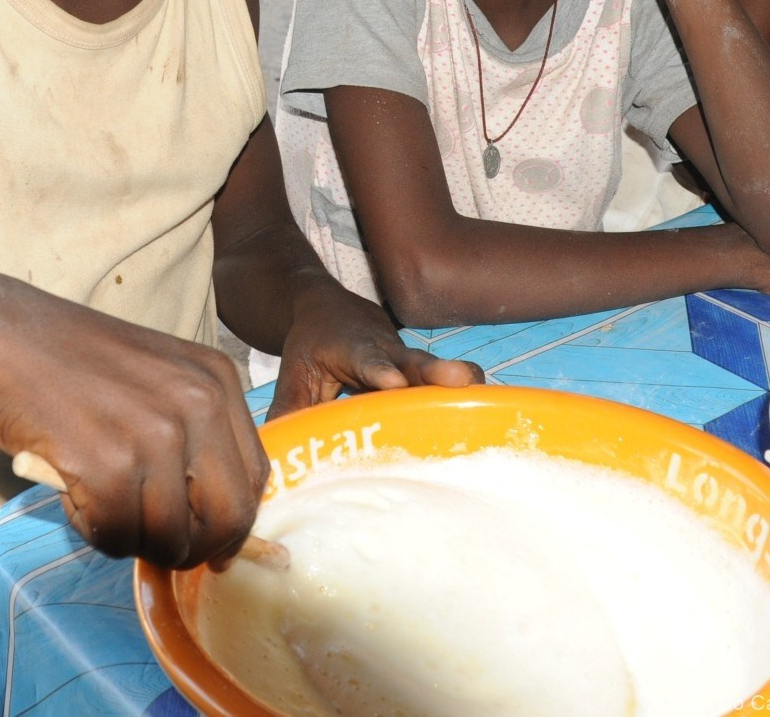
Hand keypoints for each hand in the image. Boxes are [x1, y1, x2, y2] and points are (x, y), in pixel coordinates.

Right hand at [0, 278, 269, 568]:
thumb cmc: (70, 360)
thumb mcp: (157, 379)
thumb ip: (192, 432)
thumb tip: (215, 520)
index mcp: (217, 379)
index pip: (255, 478)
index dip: (230, 526)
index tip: (201, 542)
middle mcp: (199, 401)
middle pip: (229, 518)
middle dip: (190, 546)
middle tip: (149, 542)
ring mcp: (156, 431)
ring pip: (169, 536)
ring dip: (129, 538)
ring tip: (95, 499)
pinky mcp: (108, 460)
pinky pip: (117, 534)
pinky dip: (93, 531)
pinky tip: (72, 494)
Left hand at [267, 285, 482, 419]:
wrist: (330, 308)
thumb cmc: (310, 348)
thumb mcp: (293, 375)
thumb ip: (289, 414)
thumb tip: (276, 462)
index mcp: (350, 348)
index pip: (365, 359)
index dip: (379, 370)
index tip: (392, 381)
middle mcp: (387, 351)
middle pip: (413, 362)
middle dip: (435, 372)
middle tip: (458, 379)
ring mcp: (410, 361)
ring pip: (436, 372)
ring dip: (460, 385)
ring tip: (485, 397)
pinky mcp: (423, 374)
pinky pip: (446, 387)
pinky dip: (466, 400)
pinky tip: (493, 420)